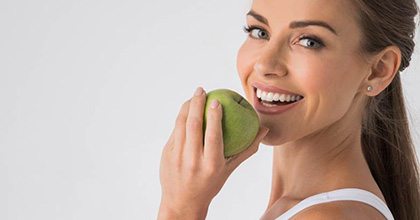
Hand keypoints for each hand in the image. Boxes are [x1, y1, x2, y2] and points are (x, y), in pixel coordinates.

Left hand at [158, 87, 268, 218]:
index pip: (213, 136)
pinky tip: (185, 111)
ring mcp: (176, 157)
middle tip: (201, 90)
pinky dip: (180, 119)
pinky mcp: (166, 155)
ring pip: (180, 125)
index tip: (216, 100)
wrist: (182, 202)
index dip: (214, 116)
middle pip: (193, 125)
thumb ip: (246, 149)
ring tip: (193, 97)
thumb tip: (264, 130)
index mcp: (211, 164)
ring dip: (186, 108)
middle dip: (196, 103)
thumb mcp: (229, 170)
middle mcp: (192, 160)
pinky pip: (174, 132)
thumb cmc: (210, 184)